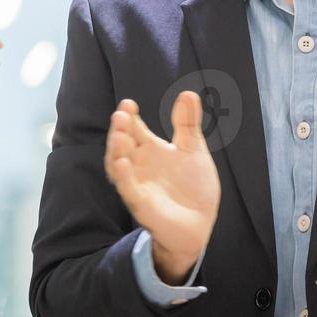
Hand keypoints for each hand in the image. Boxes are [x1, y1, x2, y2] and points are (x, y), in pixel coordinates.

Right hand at [104, 93, 219, 285]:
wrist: (200, 223)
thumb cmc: (192, 186)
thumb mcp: (192, 149)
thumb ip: (187, 123)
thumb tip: (188, 93)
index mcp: (150, 150)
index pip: (134, 129)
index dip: (129, 116)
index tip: (129, 103)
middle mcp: (139, 165)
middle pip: (123, 144)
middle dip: (120, 129)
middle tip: (121, 114)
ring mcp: (138, 184)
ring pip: (119, 165)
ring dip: (116, 150)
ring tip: (118, 134)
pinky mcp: (142, 204)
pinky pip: (129, 190)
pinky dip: (124, 177)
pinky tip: (122, 163)